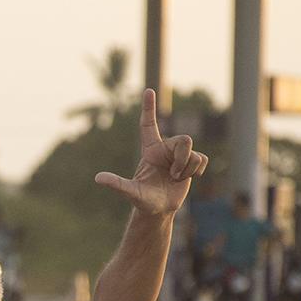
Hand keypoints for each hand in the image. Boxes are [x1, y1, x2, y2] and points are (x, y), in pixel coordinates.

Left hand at [94, 89, 207, 214]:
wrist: (159, 210)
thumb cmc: (143, 200)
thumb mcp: (130, 192)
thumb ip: (117, 184)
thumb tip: (98, 178)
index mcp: (150, 150)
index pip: (148, 124)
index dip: (149, 108)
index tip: (148, 90)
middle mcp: (165, 149)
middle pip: (185, 139)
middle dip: (182, 159)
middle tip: (172, 175)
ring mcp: (178, 156)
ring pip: (194, 152)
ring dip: (187, 169)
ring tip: (176, 179)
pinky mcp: (191, 163)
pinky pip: (202, 159)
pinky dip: (196, 171)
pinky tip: (187, 179)